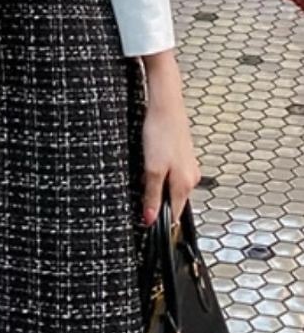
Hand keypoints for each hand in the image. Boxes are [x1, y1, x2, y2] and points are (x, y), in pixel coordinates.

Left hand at [141, 53, 200, 227]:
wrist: (165, 105)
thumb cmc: (160, 132)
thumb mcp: (151, 168)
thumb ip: (152, 195)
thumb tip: (151, 219)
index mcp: (184, 184)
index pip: (174, 215)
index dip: (160, 222)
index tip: (147, 227)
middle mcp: (190, 177)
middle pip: (173, 202)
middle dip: (157, 204)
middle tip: (141, 200)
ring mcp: (187, 166)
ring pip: (171, 187)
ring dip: (157, 188)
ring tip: (145, 179)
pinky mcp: (181, 155)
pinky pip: (170, 174)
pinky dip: (159, 175)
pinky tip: (151, 165)